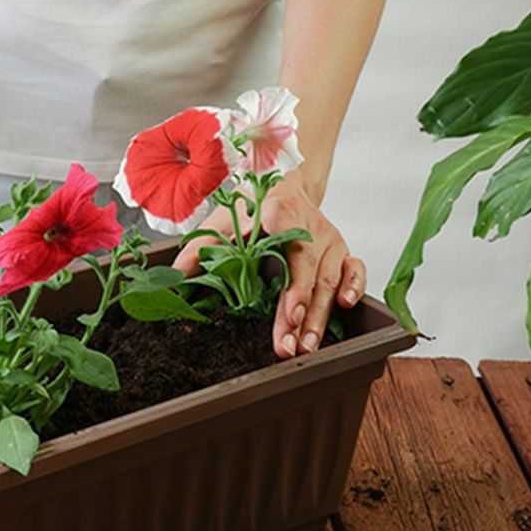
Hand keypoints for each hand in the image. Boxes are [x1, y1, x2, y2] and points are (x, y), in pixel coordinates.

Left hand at [173, 170, 365, 358]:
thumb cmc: (251, 207)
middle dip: (305, 317)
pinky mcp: (341, 250)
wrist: (282, 182)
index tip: (289, 317)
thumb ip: (199, 249)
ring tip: (308, 347)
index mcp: (281, 216)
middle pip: (313, 277)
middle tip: (292, 348)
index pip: (291, 258)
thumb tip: (174, 276)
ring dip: (322, 317)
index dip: (293, 290)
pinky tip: (347, 307)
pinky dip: (355, 286)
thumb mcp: (222, 222)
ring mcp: (330, 240)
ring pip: (332, 281)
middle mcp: (311, 228)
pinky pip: (356, 269)